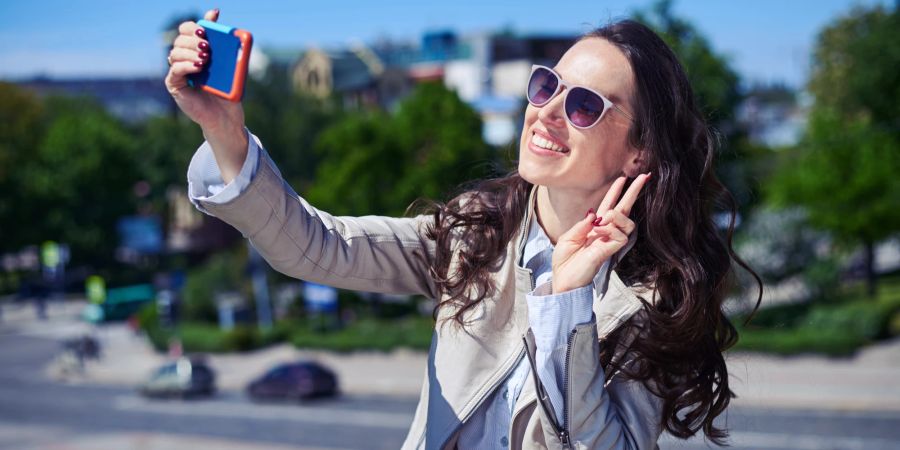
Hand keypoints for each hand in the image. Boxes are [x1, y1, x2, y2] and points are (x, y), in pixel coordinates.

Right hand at [164, 9, 247, 182]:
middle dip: (193, 39)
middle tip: (207, 45)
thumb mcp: (229, 65)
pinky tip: (198, 67)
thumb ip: (223, 43)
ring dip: (190, 52)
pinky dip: (186, 66)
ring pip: (176, 52)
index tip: (206, 30)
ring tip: (205, 59)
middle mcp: (183, 58)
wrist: (225, 116)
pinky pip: (175, 70)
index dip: (194, 27)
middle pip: (180, 39)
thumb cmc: (227, 90)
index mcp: (195, 49)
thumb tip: (217, 14)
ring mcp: (177, 71)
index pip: (187, 29)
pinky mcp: (175, 84)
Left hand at [550, 173, 650, 293]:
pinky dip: (610, 229)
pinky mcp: (611, 250)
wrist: (563, 279)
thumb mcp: (569, 237)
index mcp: (594, 227)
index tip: (624, 177)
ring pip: (627, 221)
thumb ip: (582, 224)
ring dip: (616, 215)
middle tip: (644, 176)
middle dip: (634, 192)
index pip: (609, 205)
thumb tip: (595, 213)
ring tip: (603, 220)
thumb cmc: (565, 261)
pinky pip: (620, 234)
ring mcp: (610, 241)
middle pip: (624, 209)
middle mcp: (605, 232)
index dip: (616, 191)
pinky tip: (600, 231)